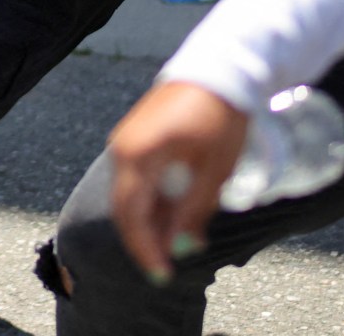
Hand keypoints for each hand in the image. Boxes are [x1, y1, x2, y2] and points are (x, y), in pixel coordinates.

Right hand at [107, 82, 248, 283]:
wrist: (221, 68)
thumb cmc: (220, 117)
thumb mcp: (213, 169)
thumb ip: (194, 210)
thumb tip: (182, 248)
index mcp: (138, 155)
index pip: (131, 215)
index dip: (145, 249)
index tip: (163, 275)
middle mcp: (123, 147)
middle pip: (125, 207)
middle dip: (145, 240)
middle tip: (168, 265)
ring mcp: (127, 139)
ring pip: (130, 193)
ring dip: (150, 220)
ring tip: (178, 240)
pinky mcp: (137, 134)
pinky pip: (136, 176)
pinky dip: (151, 199)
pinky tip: (174, 212)